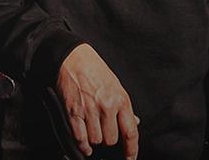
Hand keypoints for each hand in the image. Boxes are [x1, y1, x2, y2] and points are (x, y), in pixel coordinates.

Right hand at [56, 44, 139, 159]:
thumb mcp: (116, 86)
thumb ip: (125, 107)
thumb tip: (134, 122)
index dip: (132, 150)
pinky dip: (82, 145)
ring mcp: (90, 110)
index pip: (131, 132)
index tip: (130, 158)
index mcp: (121, 100)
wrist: (74, 58)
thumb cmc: (96, 71)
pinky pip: (80, 137)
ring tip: (92, 131)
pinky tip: (85, 145)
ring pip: (96, 140)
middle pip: (111, 140)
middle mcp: (107, 106)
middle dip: (108, 141)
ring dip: (94, 140)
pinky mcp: (74, 111)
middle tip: (104, 132)